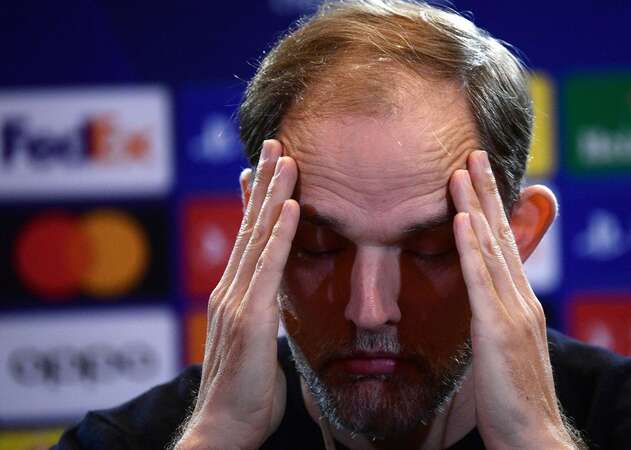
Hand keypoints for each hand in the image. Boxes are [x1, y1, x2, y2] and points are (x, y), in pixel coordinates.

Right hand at [174, 140, 299, 449]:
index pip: (247, 238)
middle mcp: (230, 289)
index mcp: (235, 295)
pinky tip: (293, 207)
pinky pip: (269, 267)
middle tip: (274, 144)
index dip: (257, 201)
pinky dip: (280, 234)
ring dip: (273, 194)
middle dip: (263, 183)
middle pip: (249, 226)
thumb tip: (278, 302)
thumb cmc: (245, 394)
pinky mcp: (250, 317)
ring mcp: (236, 300)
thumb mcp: (257, 344)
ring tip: (285, 158)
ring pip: (257, 236)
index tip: (266, 169)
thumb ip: (265, 315)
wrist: (224, 428)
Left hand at [449, 151, 579, 449]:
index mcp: (521, 303)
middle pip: (501, 235)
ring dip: (475, 206)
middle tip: (472, 153)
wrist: (532, 435)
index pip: (503, 246)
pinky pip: (482, 281)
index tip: (476, 178)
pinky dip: (472, 247)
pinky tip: (463, 219)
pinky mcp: (498, 330)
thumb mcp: (504, 350)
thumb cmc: (514, 399)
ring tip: (462, 170)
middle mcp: (521, 299)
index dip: (490, 209)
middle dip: (485, 192)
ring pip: (491, 248)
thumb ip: (495, 320)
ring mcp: (513, 312)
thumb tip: (481, 304)